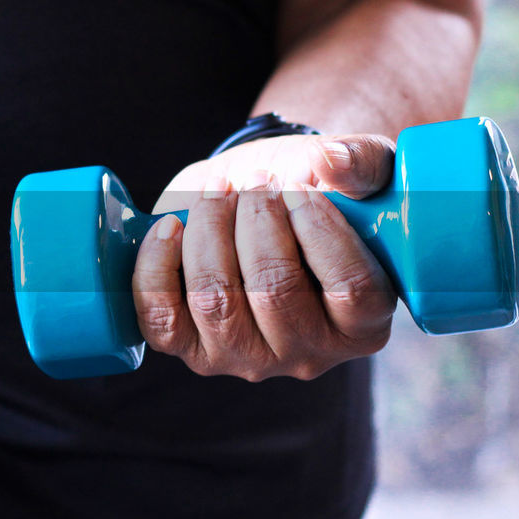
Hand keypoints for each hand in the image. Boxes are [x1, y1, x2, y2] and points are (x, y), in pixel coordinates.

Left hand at [132, 133, 397, 380]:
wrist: (255, 201)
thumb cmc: (311, 191)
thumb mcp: (353, 170)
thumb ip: (361, 161)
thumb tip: (332, 164)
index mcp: (362, 324)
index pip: (351, 289)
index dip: (320, 230)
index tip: (298, 186)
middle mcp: (306, 354)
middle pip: (275, 294)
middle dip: (257, 221)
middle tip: (255, 179)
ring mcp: (244, 357)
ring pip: (215, 301)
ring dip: (209, 232)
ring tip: (218, 192)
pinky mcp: (190, 348)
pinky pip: (160, 319)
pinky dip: (157, 267)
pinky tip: (169, 226)